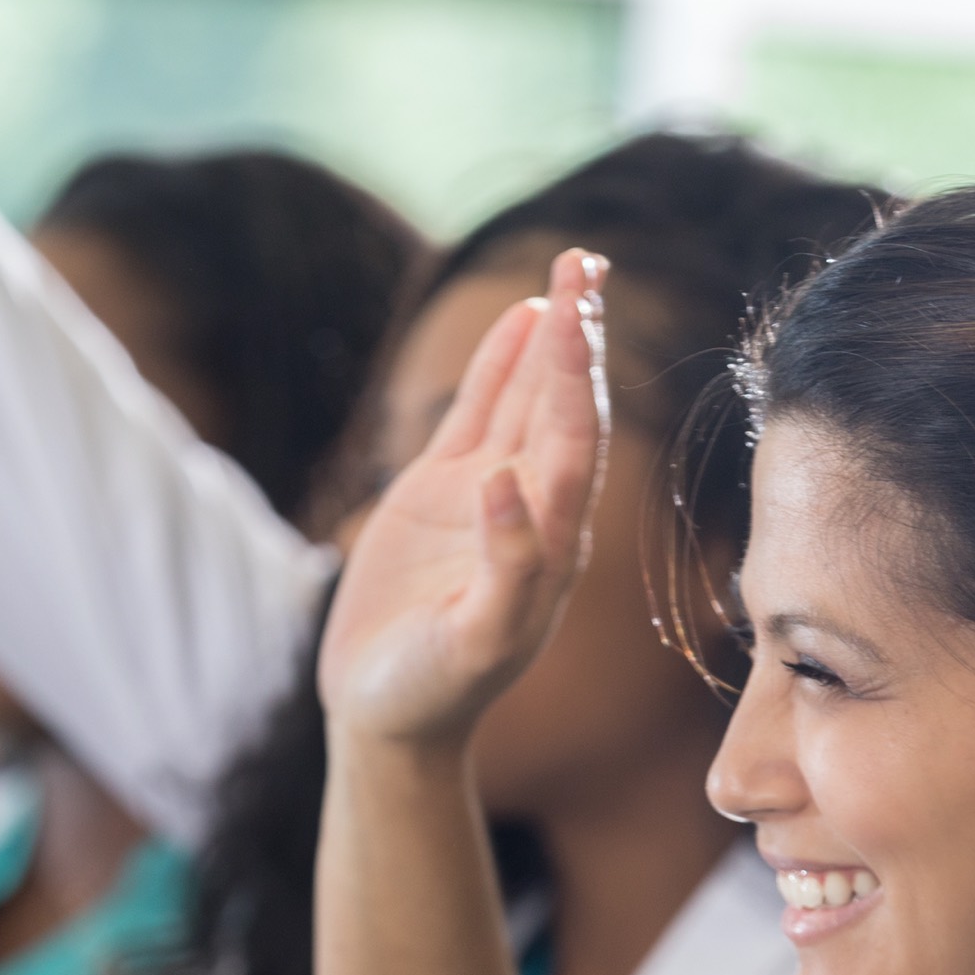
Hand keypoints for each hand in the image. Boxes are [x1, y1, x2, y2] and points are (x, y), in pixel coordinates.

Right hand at [316, 247, 607, 753]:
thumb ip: (504, 569)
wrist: (387, 714)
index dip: (575, 378)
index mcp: (551, 544)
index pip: (573, 444)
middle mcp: (532, 509)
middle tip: (587, 260)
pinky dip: (500, 366)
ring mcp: (489, 495)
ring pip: (527, 400)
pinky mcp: (444, 493)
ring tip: (573, 268)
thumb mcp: (471, 642)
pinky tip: (521, 317)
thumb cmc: (433, 690)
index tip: (578, 314)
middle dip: (576, 337)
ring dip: (551, 339)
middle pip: (563, 408)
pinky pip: (479, 415)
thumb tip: (509, 483)